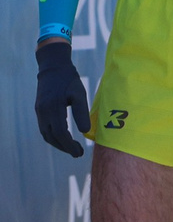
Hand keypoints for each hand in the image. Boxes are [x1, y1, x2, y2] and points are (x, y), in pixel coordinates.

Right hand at [33, 41, 88, 158]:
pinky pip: (44, 128)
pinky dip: (53, 137)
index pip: (60, 132)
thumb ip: (81, 112)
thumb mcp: (80, 93)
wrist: (53, 67)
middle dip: (65, 147)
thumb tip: (85, 132)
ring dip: (58, 144)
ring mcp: (39, 111)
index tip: (80, 152)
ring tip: (72, 149)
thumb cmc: (69, 80)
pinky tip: (64, 139)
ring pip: (46, 134)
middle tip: (78, 154)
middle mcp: (43, 111)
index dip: (69, 144)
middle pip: (52, 136)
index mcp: (53, 107)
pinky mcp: (39, 110)